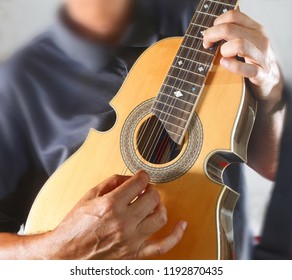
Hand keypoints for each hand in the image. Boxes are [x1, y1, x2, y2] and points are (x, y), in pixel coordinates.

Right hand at [48, 171, 186, 258]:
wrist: (66, 255)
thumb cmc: (74, 226)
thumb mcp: (89, 197)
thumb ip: (111, 182)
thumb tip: (129, 177)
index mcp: (111, 205)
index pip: (139, 183)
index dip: (143, 176)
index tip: (141, 177)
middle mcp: (123, 222)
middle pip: (152, 197)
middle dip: (150, 189)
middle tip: (145, 189)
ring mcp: (131, 240)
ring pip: (160, 217)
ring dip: (159, 205)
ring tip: (152, 203)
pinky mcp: (134, 254)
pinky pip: (162, 246)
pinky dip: (176, 235)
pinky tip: (181, 225)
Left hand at [203, 9, 283, 105]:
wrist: (270, 80)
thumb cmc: (253, 60)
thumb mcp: (246, 42)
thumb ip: (232, 35)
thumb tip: (209, 33)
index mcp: (255, 29)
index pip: (232, 16)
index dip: (216, 24)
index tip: (209, 36)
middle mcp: (260, 39)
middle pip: (230, 28)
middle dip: (212, 35)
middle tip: (207, 45)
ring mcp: (261, 56)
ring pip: (239, 44)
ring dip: (224, 50)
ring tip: (222, 57)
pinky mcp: (261, 74)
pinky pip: (247, 69)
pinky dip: (233, 66)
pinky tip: (225, 64)